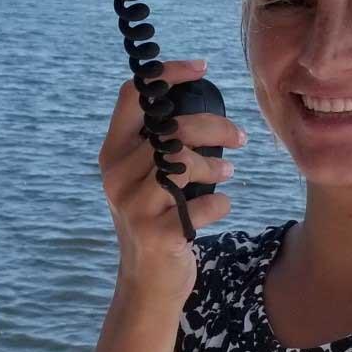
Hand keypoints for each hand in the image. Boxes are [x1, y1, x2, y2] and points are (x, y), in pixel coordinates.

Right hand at [98, 59, 246, 300]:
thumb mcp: (144, 178)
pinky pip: (201, 205)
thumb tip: (195, 99)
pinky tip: (218, 206)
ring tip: (228, 171)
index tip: (202, 68)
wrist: (148, 283)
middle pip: (169, 128)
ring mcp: (133, 206)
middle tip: (239, 138)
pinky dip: (218, 203)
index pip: (133, 95)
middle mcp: (116, 176)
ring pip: (184, 163)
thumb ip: (157, 143)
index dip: (168, 74)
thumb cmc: (157, 219)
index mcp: (112, 153)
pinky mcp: (156, 235)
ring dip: (215, 166)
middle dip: (214, 127)